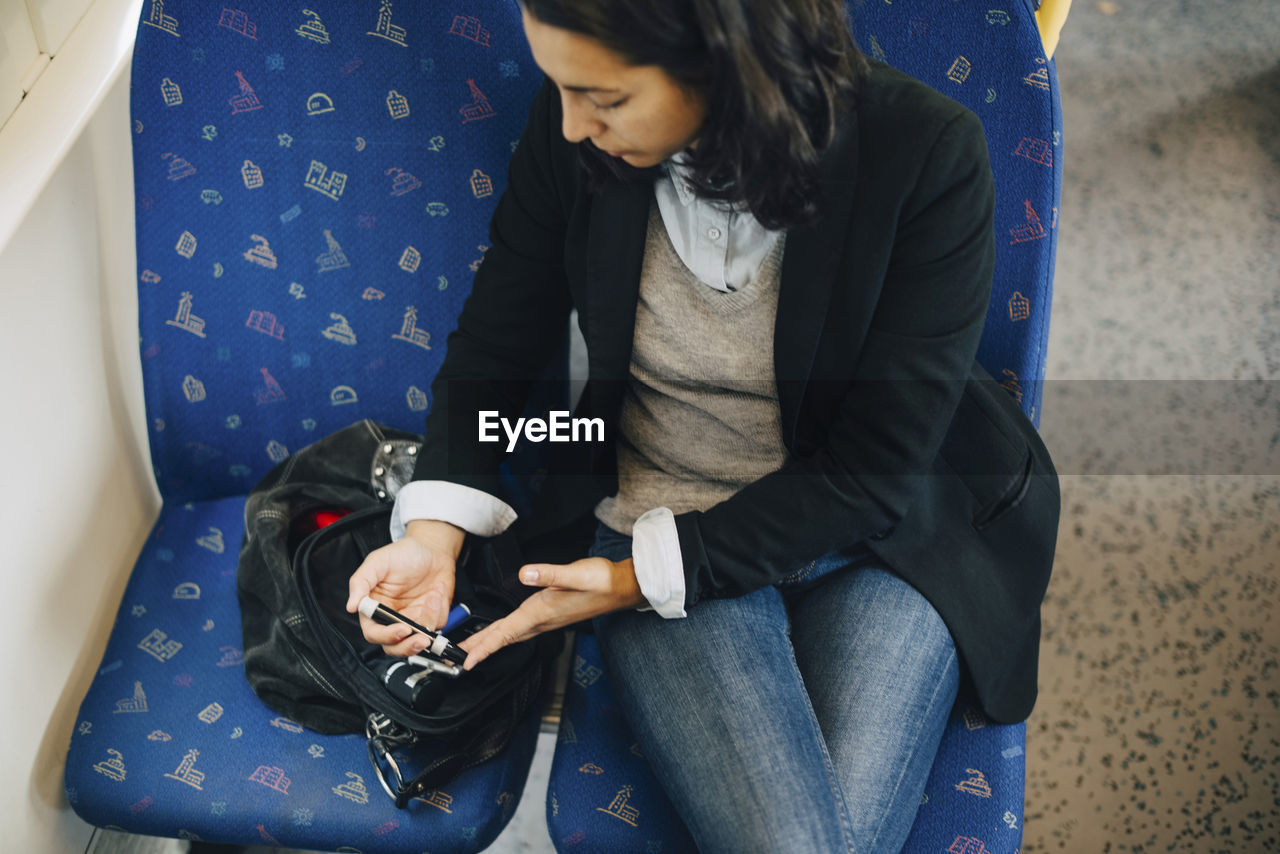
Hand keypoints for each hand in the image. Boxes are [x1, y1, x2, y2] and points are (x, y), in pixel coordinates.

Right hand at [345, 519, 464, 656]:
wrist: (432, 548)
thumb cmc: (403, 554)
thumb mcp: (378, 562)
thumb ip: (361, 582)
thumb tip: (351, 606)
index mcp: (375, 608)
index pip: (374, 633)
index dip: (386, 636)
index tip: (402, 629)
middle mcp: (393, 618)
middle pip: (395, 647)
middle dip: (408, 647)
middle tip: (421, 639)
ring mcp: (413, 620)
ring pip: (418, 641)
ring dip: (429, 620)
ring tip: (434, 596)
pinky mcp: (431, 618)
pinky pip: (437, 626)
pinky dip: (439, 610)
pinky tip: (437, 592)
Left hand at [458, 557, 645, 669]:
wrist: (620, 588)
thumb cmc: (601, 581)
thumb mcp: (576, 573)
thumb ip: (549, 574)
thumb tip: (524, 574)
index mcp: (542, 613)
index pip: (506, 633)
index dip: (484, 646)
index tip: (465, 660)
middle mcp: (541, 620)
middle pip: (504, 638)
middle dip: (480, 648)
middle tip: (457, 659)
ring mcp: (545, 620)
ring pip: (511, 635)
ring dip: (490, 642)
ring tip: (471, 649)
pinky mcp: (549, 614)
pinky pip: (520, 629)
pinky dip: (504, 633)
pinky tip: (500, 632)